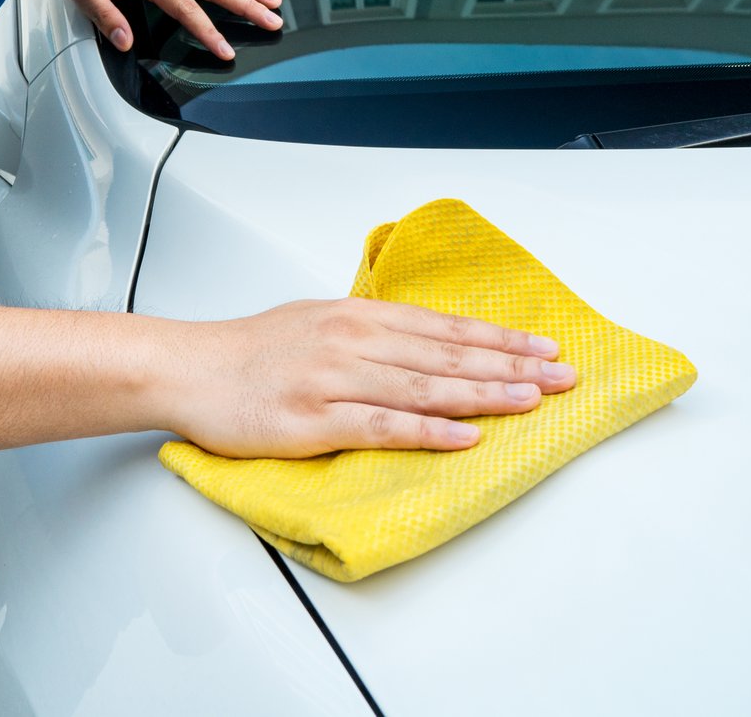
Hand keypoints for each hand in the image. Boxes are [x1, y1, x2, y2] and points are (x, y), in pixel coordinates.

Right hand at [159, 298, 576, 459]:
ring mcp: (333, 378)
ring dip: (485, 393)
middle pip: (446, 354)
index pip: (444, 327)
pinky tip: (465, 435)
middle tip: (563, 375)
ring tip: (531, 401)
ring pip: (425, 386)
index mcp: (357, 315)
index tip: (545, 347)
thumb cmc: (250, 352)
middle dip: (511, 364)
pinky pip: (382, 425)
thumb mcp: (316, 321)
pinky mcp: (312, 419)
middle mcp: (352, 339)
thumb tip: (423, 343)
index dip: (500, 337)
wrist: (187, 369)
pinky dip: (429, 430)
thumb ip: (370, 332)